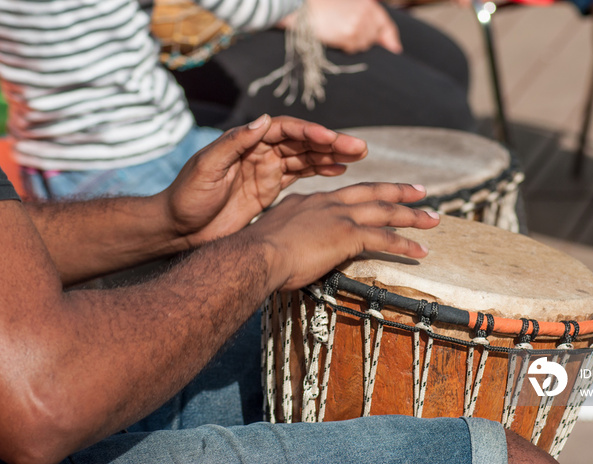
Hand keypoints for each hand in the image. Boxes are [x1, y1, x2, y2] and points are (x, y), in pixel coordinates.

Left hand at [158, 114, 367, 246]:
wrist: (179, 229)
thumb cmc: (186, 196)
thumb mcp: (206, 167)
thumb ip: (234, 143)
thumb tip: (263, 119)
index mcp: (245, 142)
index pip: (284, 130)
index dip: (309, 131)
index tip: (330, 138)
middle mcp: (259, 151)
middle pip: (302, 141)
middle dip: (330, 142)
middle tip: (359, 147)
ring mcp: (266, 170)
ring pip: (306, 157)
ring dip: (331, 155)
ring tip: (358, 156)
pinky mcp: (270, 189)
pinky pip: (301, 175)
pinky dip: (320, 171)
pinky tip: (339, 170)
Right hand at [246, 182, 439, 291]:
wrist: (255, 254)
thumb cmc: (258, 253)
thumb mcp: (277, 234)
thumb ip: (293, 234)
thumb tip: (296, 246)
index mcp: (311, 201)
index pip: (345, 195)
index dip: (365, 194)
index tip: (378, 194)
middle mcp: (328, 202)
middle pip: (372, 192)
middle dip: (399, 191)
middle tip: (420, 191)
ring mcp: (340, 216)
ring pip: (385, 212)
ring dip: (412, 215)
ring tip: (432, 219)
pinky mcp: (348, 234)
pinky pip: (385, 238)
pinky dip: (406, 244)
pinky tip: (421, 250)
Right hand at [280, 0, 402, 53]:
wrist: (303, 7)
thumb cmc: (320, 5)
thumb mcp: (346, 5)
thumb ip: (364, 16)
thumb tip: (388, 42)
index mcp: (367, 3)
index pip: (385, 23)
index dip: (389, 38)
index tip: (394, 49)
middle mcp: (367, 11)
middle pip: (372, 37)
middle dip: (363, 39)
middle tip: (346, 34)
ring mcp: (360, 23)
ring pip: (363, 44)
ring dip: (352, 43)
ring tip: (337, 31)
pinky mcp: (350, 34)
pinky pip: (353, 48)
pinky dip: (344, 46)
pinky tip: (334, 36)